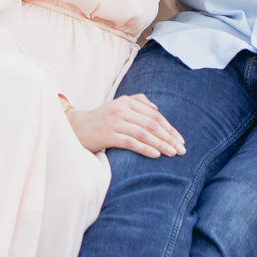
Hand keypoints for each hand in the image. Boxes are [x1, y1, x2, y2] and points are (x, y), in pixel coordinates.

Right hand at [65, 94, 186, 159]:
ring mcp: (114, 122)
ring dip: (161, 144)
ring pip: (144, 133)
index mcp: (126, 101)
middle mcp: (121, 109)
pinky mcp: (107, 135)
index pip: (154, 115)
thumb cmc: (101, 119)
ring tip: (172, 153)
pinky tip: (156, 155)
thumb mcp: (118, 106)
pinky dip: (145, 148)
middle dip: (169, 137)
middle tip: (182, 149)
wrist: (75, 128)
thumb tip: (156, 109)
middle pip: (152, 123)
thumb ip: (137, 102)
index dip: (169, 127)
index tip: (180, 139)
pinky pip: (130, 142)